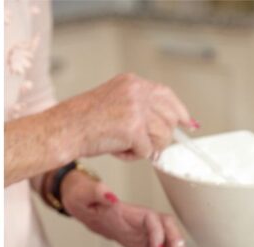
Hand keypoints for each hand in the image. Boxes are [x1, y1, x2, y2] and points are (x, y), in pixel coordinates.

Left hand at [61, 170, 184, 246]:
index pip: (152, 219)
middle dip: (174, 240)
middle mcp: (141, 218)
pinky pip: (157, 246)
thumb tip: (110, 196)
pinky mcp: (141, 238)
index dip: (157, 233)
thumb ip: (98, 193)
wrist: (85, 204)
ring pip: (165, 237)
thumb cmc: (85, 197)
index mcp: (130, 209)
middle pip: (166, 225)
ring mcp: (142, 229)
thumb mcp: (86, 194)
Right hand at [64, 72, 194, 161]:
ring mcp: (136, 109)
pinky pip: (147, 151)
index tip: (188, 124)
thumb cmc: (81, 123)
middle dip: (162, 138)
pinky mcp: (133, 128)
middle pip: (168, 118)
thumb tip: (160, 125)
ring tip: (127, 149)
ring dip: (147, 148)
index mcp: (132, 82)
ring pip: (162, 136)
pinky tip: (118, 152)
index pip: (166, 95)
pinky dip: (133, 157)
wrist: (64, 130)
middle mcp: (137, 91)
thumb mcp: (113, 104)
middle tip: (149, 148)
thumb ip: (136, 109)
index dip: (179, 111)